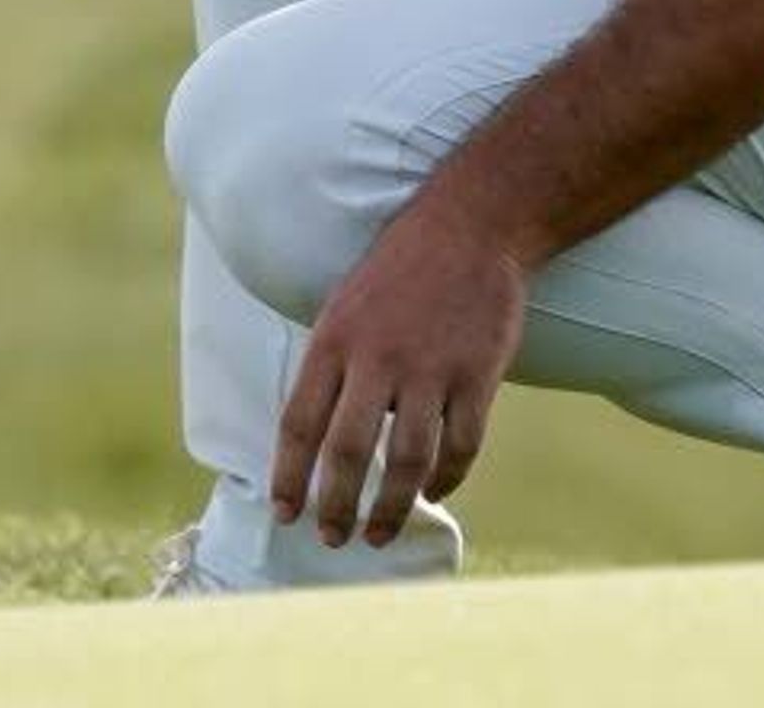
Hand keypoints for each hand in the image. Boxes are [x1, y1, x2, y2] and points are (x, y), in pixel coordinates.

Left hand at [271, 191, 530, 548]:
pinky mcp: (478, 373)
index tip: (285, 513)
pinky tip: (435, 491)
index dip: (289, 477)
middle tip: (332, 538)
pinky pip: (461, 445)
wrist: (474, 224)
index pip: (299, 424)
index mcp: (335, 338)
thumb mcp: (345, 304)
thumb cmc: (402, 269)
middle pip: (346, 452)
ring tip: (379, 535)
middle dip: (335, 505)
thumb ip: (331, 366)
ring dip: (391, 508)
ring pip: (405, 460)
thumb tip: (313, 438)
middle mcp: (378, 357)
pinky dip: (447, 479)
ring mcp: (431, 367)